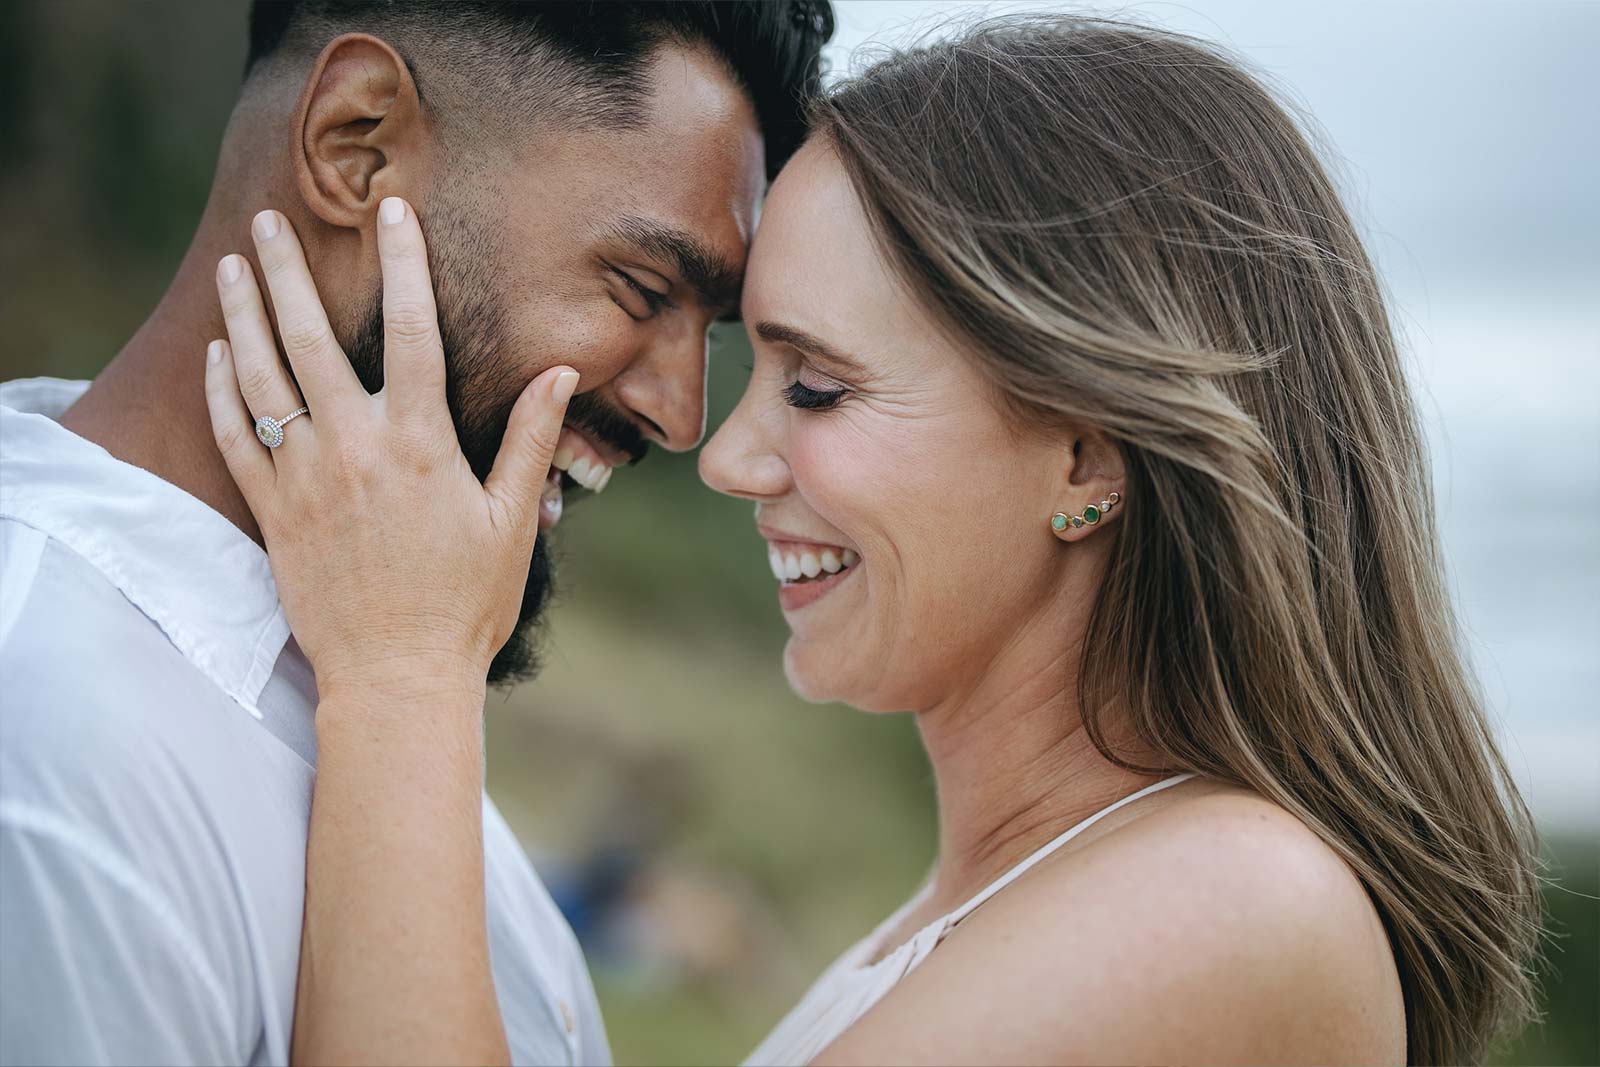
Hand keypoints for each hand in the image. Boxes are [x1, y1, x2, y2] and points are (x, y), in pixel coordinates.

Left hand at [203, 197, 576, 699]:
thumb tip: (559, 376)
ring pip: (261, 378)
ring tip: (231, 266)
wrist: (398, 678)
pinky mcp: (273, 515)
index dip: (403, 263)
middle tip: (268, 220)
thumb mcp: (512, 521)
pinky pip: (237, 439)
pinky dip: (222, 392)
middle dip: (288, 272)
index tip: (391, 211)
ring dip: (243, 316)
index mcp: (419, 442)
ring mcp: (305, 480)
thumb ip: (529, 441)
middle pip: (311, 338)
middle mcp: (354, 448)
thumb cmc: (467, 604)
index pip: (413, 330)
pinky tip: (218, 356)